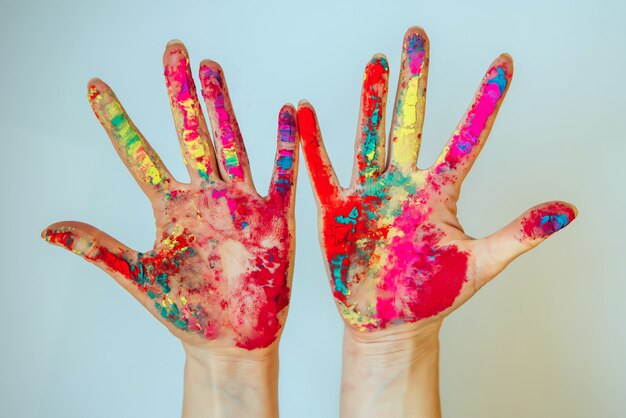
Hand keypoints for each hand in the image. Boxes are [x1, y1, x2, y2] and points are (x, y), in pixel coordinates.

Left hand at [42, 41, 298, 350]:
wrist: (232, 340)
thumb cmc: (188, 312)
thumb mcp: (139, 277)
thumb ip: (99, 248)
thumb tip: (47, 228)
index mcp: (170, 207)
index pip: (139, 154)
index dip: (118, 120)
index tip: (96, 87)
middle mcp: (204, 196)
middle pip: (190, 133)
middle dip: (180, 92)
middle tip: (173, 50)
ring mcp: (240, 202)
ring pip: (231, 142)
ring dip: (223, 106)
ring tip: (212, 68)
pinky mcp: (274, 217)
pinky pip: (282, 174)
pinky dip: (288, 144)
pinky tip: (290, 112)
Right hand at [298, 27, 576, 333]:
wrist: (390, 322)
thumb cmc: (432, 296)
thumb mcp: (481, 264)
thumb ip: (519, 235)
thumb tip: (567, 210)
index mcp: (439, 193)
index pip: (467, 139)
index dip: (485, 102)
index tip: (504, 64)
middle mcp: (404, 184)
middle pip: (410, 121)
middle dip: (414, 80)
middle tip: (416, 37)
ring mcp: (370, 193)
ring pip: (369, 137)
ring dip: (371, 100)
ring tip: (375, 63)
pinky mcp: (338, 210)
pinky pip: (324, 171)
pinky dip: (313, 144)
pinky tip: (304, 112)